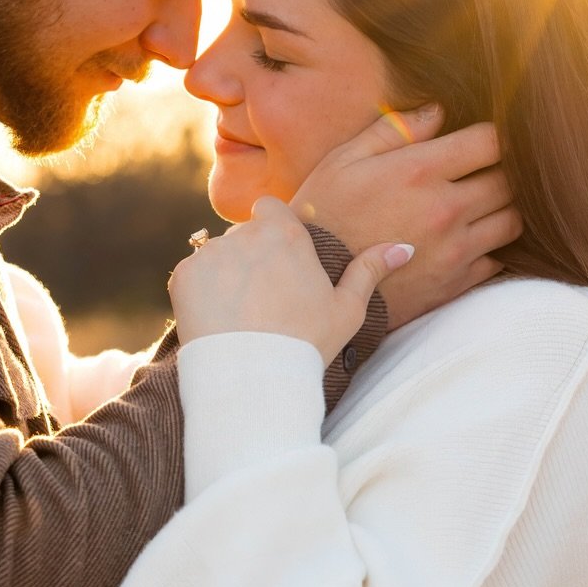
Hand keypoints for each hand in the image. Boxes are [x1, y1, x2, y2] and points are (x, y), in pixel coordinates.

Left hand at [170, 196, 415, 364]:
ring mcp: (210, 254)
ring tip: (241, 315)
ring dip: (225, 275)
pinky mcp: (183, 276)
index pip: (270, 208)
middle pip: (243, 235)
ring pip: (217, 256)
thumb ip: (370, 270)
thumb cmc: (307, 343)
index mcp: (284, 234)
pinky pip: (193, 276)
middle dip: (250, 258)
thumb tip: (404, 247)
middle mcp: (244, 234)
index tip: (278, 259)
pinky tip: (220, 320)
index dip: (272, 230)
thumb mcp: (348, 310)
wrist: (255, 378)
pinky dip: (201, 294)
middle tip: (262, 301)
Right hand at [292, 106, 521, 329]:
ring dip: (502, 208)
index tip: (480, 140)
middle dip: (501, 170)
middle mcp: (446, 210)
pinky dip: (491, 247)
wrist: (316, 288)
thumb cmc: (322, 218)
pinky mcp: (455, 282)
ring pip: (513, 220)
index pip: (491, 141)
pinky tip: (468, 239)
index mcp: (419, 172)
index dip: (493, 135)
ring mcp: (455, 250)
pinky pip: (497, 259)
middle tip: (482, 171)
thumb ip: (392, 131)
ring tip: (481, 204)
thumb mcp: (342, 163)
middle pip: (509, 180)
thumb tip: (437, 111)